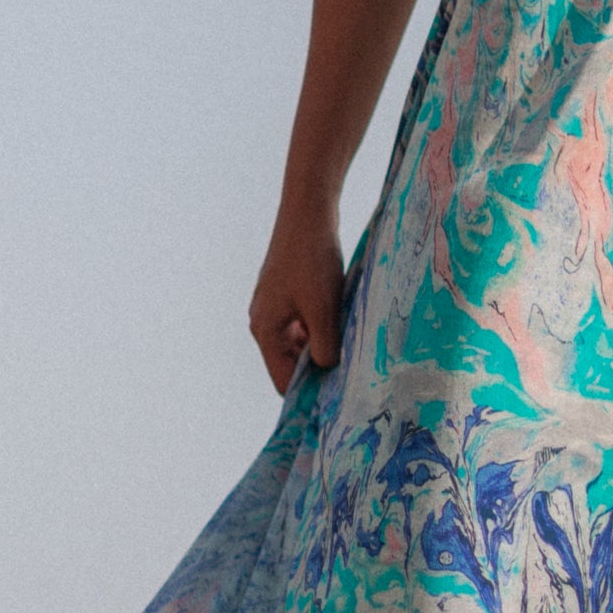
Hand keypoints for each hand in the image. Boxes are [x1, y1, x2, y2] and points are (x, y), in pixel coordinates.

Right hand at [249, 202, 344, 392]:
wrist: (307, 213)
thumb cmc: (313, 262)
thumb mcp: (323, 310)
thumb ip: (324, 347)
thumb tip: (326, 370)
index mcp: (264, 330)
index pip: (282, 380)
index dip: (308, 393)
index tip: (336, 399)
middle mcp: (263, 322)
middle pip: (289, 362)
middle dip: (317, 369)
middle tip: (350, 374)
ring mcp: (272, 307)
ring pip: (298, 343)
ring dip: (321, 347)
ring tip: (349, 347)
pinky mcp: (284, 292)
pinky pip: (302, 323)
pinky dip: (319, 328)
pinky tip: (342, 323)